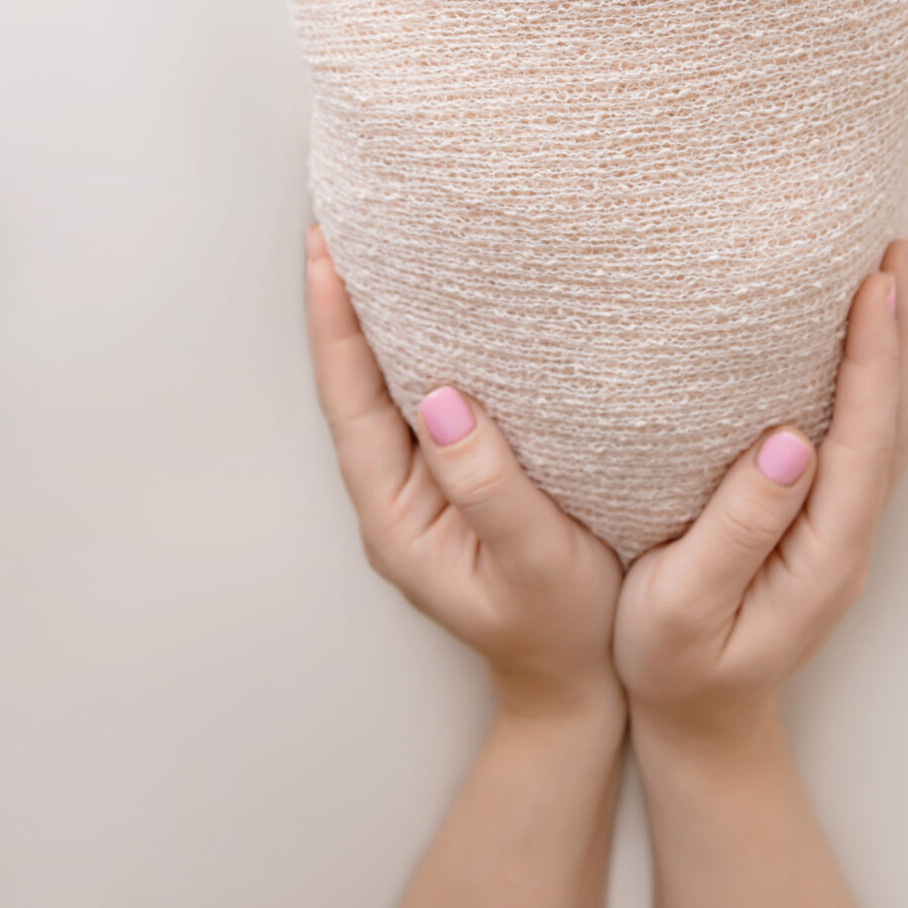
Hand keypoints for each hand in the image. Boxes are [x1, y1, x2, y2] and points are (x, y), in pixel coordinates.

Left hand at [303, 224, 624, 721]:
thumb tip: (441, 398)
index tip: (327, 246)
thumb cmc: (562, 631)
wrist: (580, 691)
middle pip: (357, 379)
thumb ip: (486, 485)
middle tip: (346, 216)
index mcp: (395, 512)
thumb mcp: (532, 561)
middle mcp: (398, 492)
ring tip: (387, 239)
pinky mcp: (460, 477)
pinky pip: (429, 395)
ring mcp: (426, 485)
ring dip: (385, 314)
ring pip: (390, 383)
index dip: (336, 321)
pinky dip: (427, 341)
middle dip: (349, 299)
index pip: (349, 398)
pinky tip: (449, 303)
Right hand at [613, 237, 907, 740]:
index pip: (865, 438)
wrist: (697, 720)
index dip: (874, 358)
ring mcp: (843, 527)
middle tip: (904, 249)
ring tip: (905, 269)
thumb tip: (791, 441)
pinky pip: (868, 431)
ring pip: (892, 423)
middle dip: (906, 331)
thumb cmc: (672, 663)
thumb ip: (738, 528)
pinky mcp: (826, 517)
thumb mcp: (682, 607)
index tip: (876, 285)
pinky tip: (870, 334)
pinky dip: (881, 371)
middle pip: (896, 420)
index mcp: (822, 553)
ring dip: (904, 345)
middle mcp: (849, 536)